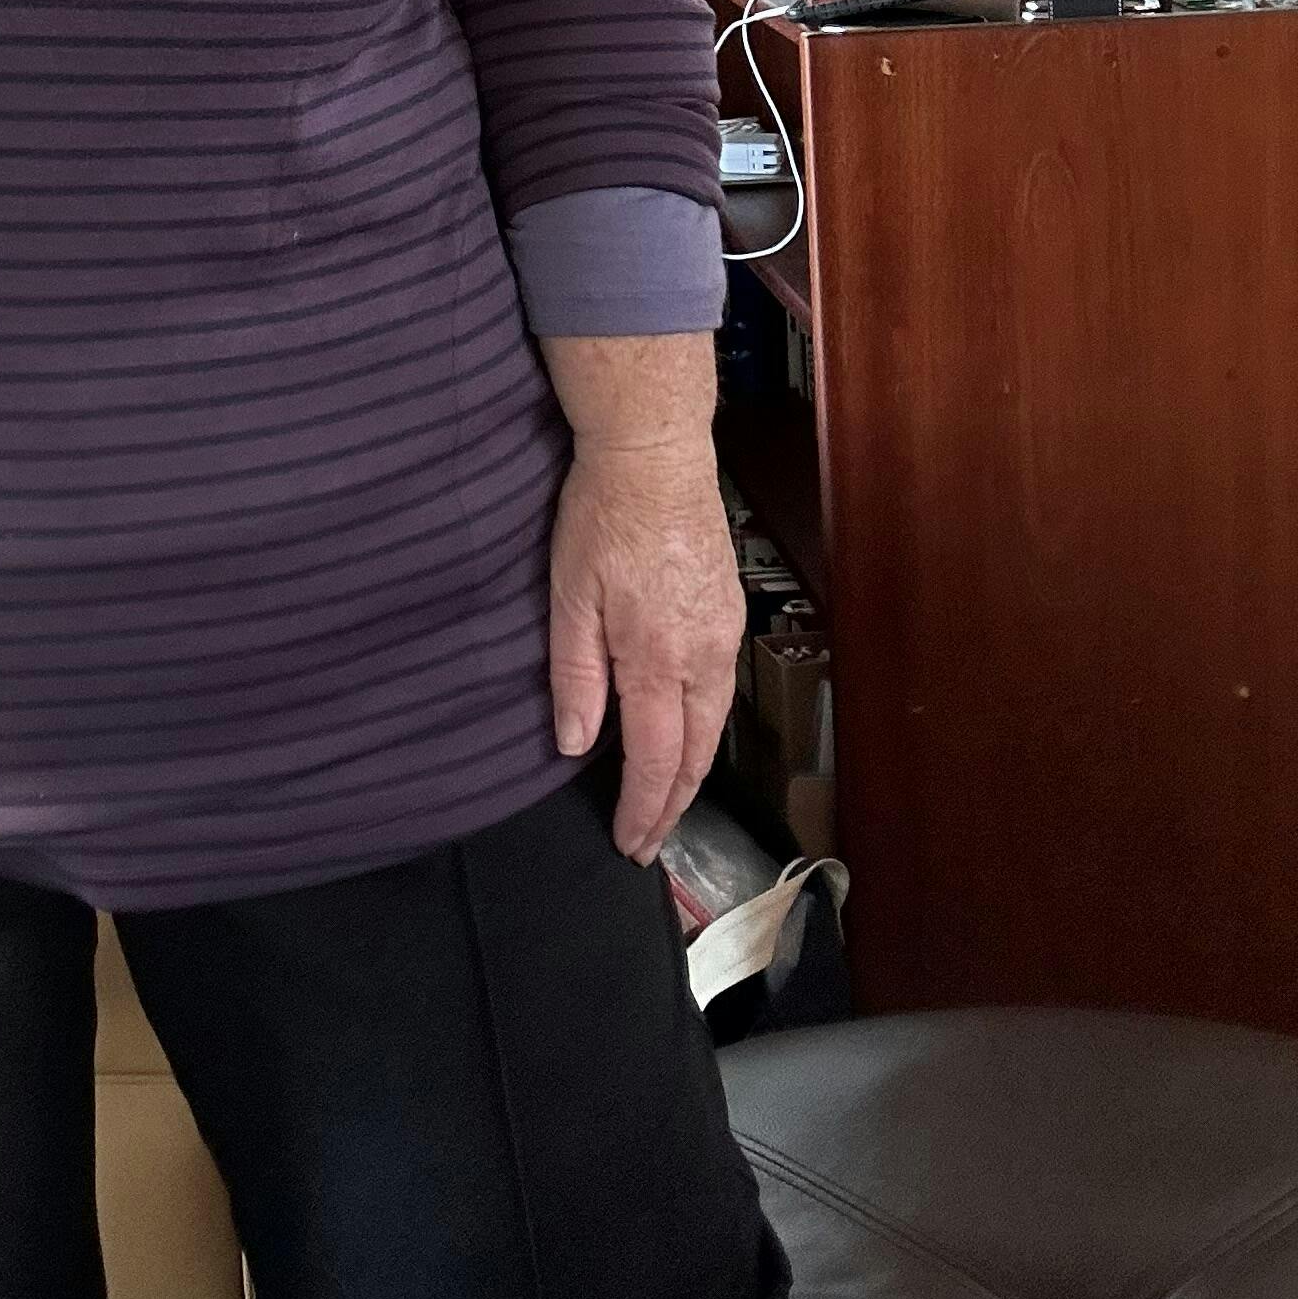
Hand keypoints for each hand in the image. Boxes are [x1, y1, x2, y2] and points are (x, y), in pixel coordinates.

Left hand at [545, 436, 744, 860]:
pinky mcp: (729, 612)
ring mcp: (722, 633)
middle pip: (696, 754)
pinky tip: (684, 733)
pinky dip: (702, 728)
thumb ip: (574, 677)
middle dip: (673, 806)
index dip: (642, 809)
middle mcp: (702, 656)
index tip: (629, 843)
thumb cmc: (602, 516)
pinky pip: (719, 688)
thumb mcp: (568, 597)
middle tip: (649, 844)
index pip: (655, 760)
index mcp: (657, 659)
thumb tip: (576, 746)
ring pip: (714, 725)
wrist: (656, 454)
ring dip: (691, 772)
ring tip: (666, 803)